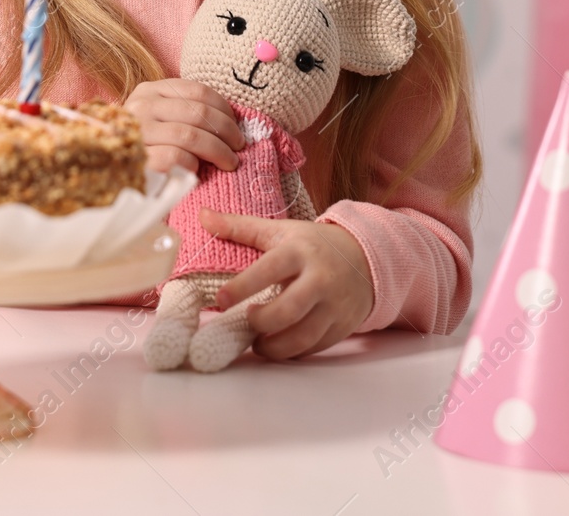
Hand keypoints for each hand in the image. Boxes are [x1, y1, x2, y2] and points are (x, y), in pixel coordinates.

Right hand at [126, 78, 243, 173]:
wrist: (116, 177)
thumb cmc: (146, 147)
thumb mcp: (161, 119)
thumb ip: (185, 112)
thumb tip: (230, 118)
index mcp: (149, 90)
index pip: (197, 91)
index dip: (224, 109)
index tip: (236, 125)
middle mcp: (140, 106)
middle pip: (198, 113)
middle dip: (226, 131)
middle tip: (238, 147)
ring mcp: (137, 132)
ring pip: (190, 135)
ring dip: (218, 150)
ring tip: (229, 162)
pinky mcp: (138, 158)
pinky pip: (176, 157)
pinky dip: (193, 164)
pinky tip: (196, 170)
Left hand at [200, 208, 375, 359]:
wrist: (366, 257)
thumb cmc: (314, 244)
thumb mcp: (280, 230)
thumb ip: (240, 227)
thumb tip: (202, 216)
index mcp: (299, 251)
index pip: (268, 270)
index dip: (242, 286)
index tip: (221, 299)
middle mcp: (320, 278)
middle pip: (288, 309)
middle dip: (261, 321)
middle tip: (247, 319)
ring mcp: (334, 305)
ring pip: (303, 336)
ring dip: (274, 346)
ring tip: (258, 343)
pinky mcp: (343, 325)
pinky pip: (315, 347)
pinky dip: (293, 352)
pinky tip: (278, 346)